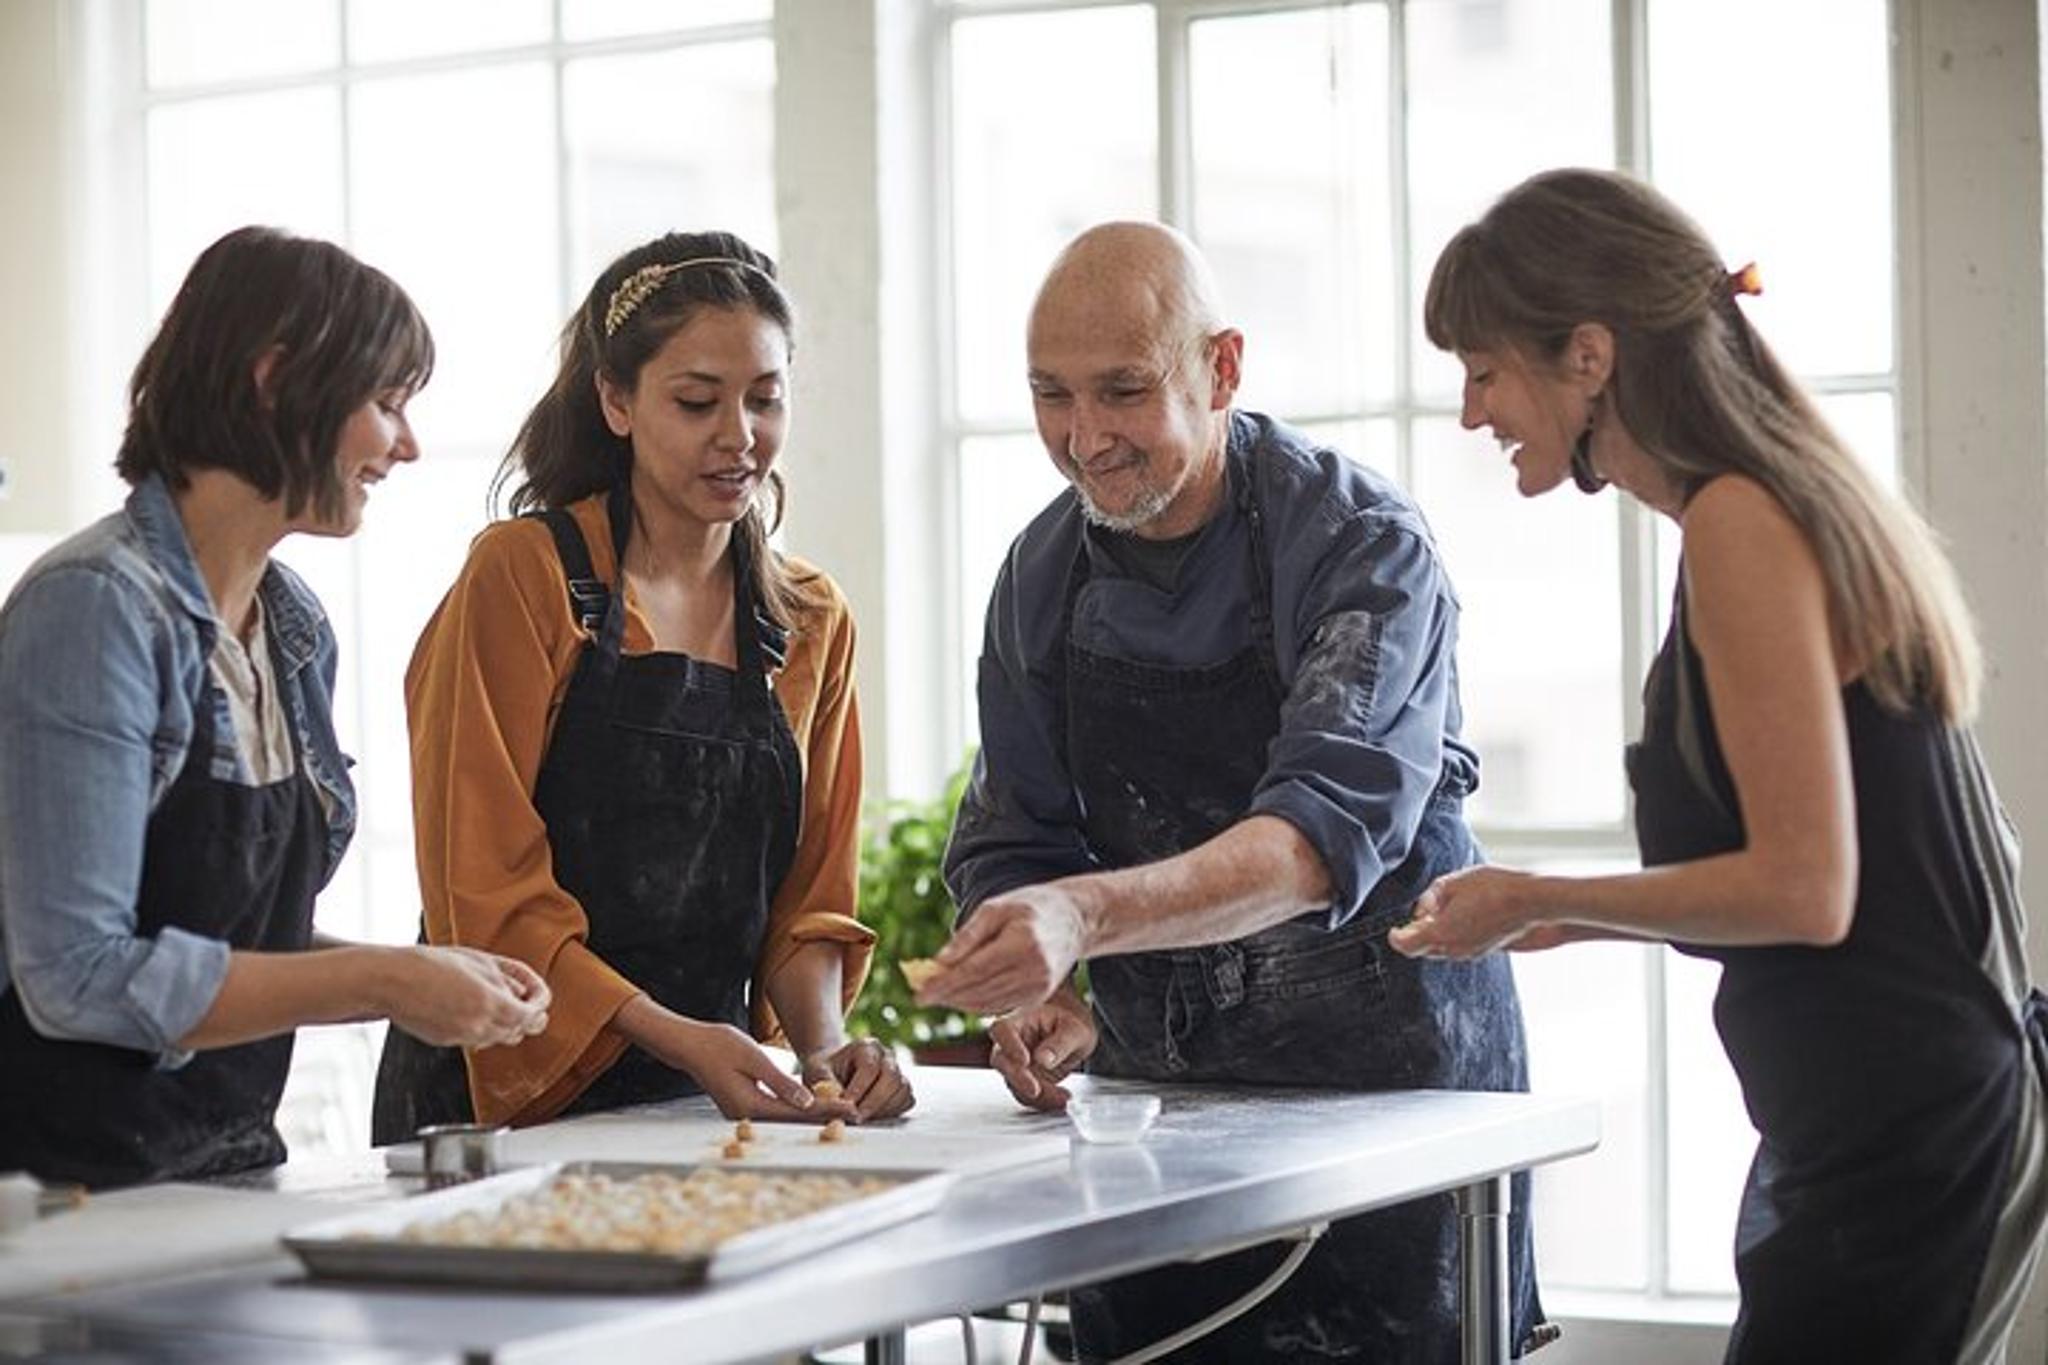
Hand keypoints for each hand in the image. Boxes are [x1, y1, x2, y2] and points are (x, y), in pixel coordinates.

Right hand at [386, 945, 549, 1048]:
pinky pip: (475, 1039)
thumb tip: (524, 992)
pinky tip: (472, 1009)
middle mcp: (479, 1026)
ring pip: (498, 1038)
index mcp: (491, 1004)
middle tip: (525, 1000)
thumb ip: (508, 978)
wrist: (392, 981)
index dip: (540, 1005)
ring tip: (496, 1000)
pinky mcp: (446, 1041)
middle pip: (519, 1032)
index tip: (538, 997)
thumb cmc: (432, 964)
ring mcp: (461, 1037)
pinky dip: (482, 1028)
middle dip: (526, 1017)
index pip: (532, 1017)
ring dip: (505, 1023)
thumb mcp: (479, 962)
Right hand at [652, 1017, 854, 1123]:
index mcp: (750, 1104)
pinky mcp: (741, 1106)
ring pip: (784, 1117)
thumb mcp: (754, 1058)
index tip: (850, 1110)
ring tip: (840, 1112)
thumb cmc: (718, 1045)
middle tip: (854, 1115)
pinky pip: (773, 1112)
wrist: (689, 1045)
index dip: (827, 1110)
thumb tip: (806, 1102)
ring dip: (811, 1115)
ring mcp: (741, 1113)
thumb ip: (780, 1082)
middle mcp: (745, 1115)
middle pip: (792, 1120)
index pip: (797, 1112)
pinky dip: (794, 1109)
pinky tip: (811, 1105)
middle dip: (824, 1117)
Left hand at [800, 1039, 914, 1120]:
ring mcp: (898, 1071)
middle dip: (873, 1101)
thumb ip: (825, 1083)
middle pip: (891, 1077)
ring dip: (882, 1109)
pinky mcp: (903, 1088)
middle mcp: (887, 1056)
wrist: (835, 1071)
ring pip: (902, 1090)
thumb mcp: (817, 1071)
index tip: (847, 1106)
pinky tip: (873, 1116)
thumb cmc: (826, 1070)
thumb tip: (838, 1101)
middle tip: (856, 1118)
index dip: (859, 1088)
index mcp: (867, 1046)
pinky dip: (892, 1111)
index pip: (870, 1067)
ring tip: (861, 1118)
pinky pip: (906, 1100)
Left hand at [918, 884, 1089, 1014]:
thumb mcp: (997, 908)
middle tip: (920, 994)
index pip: (974, 972)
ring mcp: (1038, 990)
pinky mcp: (1038, 998)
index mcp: (1022, 945)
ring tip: (935, 994)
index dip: (944, 986)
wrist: (1075, 919)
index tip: (919, 995)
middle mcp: (1033, 972)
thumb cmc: (1032, 906)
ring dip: (958, 1002)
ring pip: (987, 1005)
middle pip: (978, 991)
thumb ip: (968, 936)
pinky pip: (999, 1007)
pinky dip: (976, 1005)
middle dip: (946, 995)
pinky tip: (959, 997)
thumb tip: (939, 962)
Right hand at [987, 994, 1097, 1111]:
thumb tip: (1043, 1059)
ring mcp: (1015, 1063)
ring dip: (1036, 1095)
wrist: (1073, 1035)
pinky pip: (1025, 1095)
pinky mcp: (1023, 1081)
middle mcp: (1012, 1042)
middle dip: (1017, 1079)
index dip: (1009, 1045)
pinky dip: (1042, 1101)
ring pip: (1013, 1083)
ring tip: (1062, 1096)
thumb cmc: (1070, 1023)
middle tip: (1036, 1090)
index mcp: (1020, 1020)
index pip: (1002, 1029)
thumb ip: (1060, 1043)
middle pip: (1001, 1060)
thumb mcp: (1074, 1030)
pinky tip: (1060, 1098)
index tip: (1025, 1060)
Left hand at [1387, 865, 1545, 959]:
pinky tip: (1464, 915)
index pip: (1406, 945)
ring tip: (1447, 909)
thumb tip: (1424, 909)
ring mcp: (1471, 953)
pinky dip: (1454, 935)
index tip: (1394, 931)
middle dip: (1418, 932)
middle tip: (1424, 912)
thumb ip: (1431, 897)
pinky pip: (1460, 947)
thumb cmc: (1494, 888)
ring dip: (1437, 934)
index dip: (1396, 937)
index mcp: (1440, 933)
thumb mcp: (1453, 882)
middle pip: (1423, 948)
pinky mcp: (1484, 951)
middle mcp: (1453, 949)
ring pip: (1442, 948)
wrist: (1531, 902)